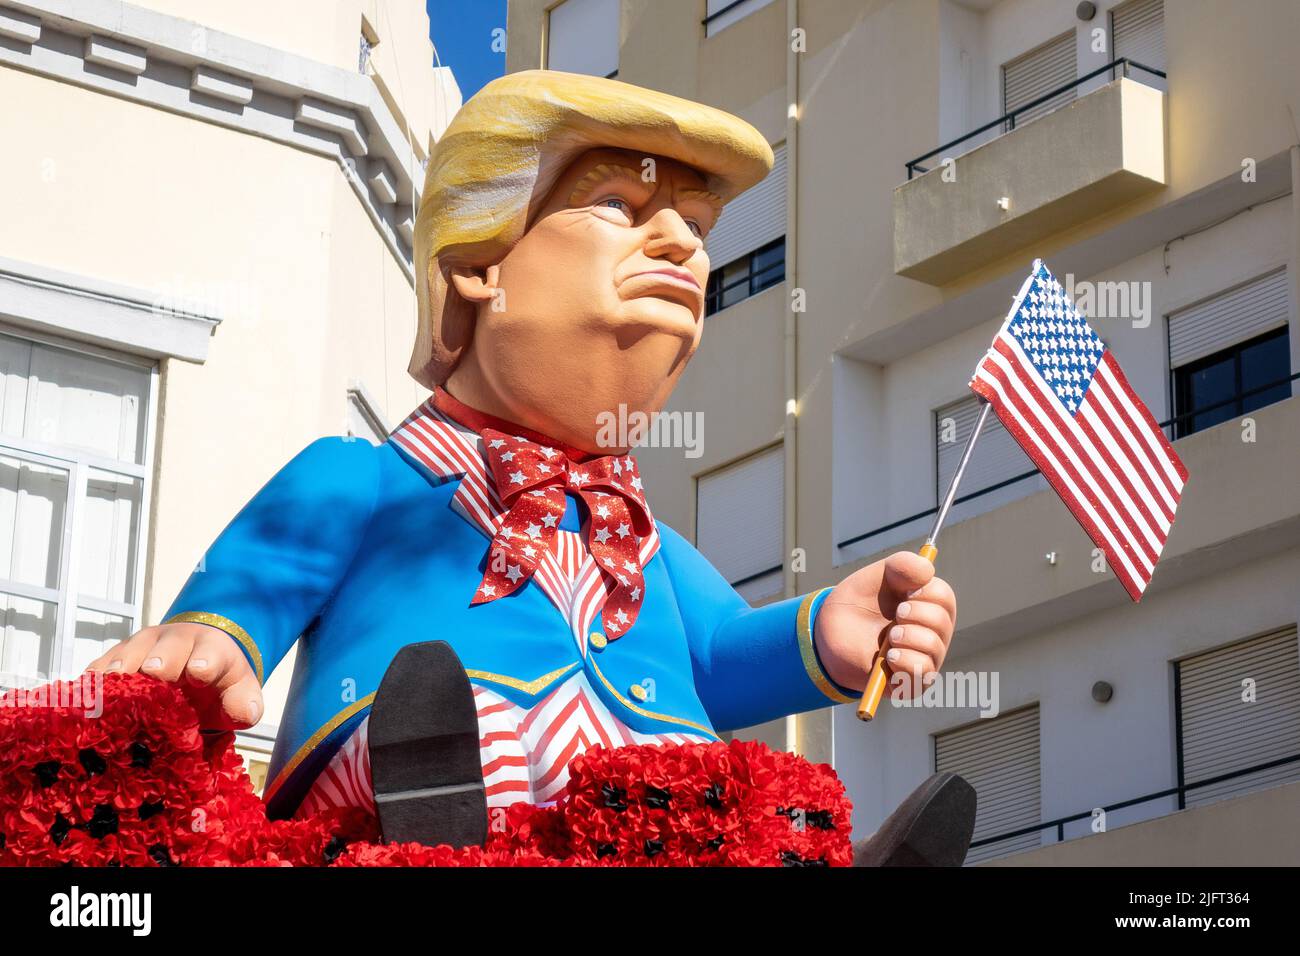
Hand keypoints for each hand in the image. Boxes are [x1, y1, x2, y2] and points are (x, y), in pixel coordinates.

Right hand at [85, 623, 262, 729]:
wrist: (197, 657)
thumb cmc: (218, 681)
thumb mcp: (240, 692)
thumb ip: (245, 703)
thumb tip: (245, 714)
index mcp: (213, 651)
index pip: (211, 653)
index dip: (205, 663)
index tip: (200, 672)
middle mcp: (176, 642)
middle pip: (166, 648)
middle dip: (160, 660)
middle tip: (153, 672)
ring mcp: (143, 647)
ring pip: (129, 653)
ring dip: (120, 669)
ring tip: (109, 685)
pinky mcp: (116, 657)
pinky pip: (100, 666)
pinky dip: (91, 680)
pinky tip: (81, 696)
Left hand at [813, 551, 955, 697]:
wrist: (830, 632)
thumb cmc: (859, 603)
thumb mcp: (877, 575)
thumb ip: (902, 565)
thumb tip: (927, 569)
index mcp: (928, 605)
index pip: (944, 597)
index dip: (925, 592)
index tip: (904, 593)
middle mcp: (932, 633)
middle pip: (942, 621)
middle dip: (916, 613)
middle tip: (895, 615)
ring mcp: (923, 658)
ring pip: (933, 647)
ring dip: (909, 636)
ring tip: (890, 637)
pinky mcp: (911, 682)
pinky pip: (922, 674)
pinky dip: (907, 661)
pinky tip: (890, 657)